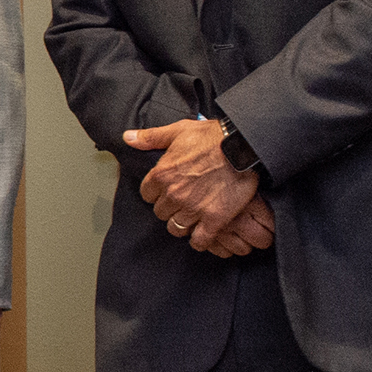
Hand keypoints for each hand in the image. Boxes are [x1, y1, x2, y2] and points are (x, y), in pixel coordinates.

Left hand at [127, 119, 263, 257]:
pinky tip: (202, 235)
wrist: (243, 146)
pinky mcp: (214, 219)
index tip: (166, 190)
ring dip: (182, 224)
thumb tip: (128, 138)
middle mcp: (174, 194)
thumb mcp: (178, 130)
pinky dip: (200, 241)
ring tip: (191, 217)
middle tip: (182, 202)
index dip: (156, 193)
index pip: (147, 195)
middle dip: (169, 208)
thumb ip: (151, 137)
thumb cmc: (212, 136)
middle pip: (161, 213)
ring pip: (176, 228)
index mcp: (162, 174)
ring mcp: (193, 208)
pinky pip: (199, 240)